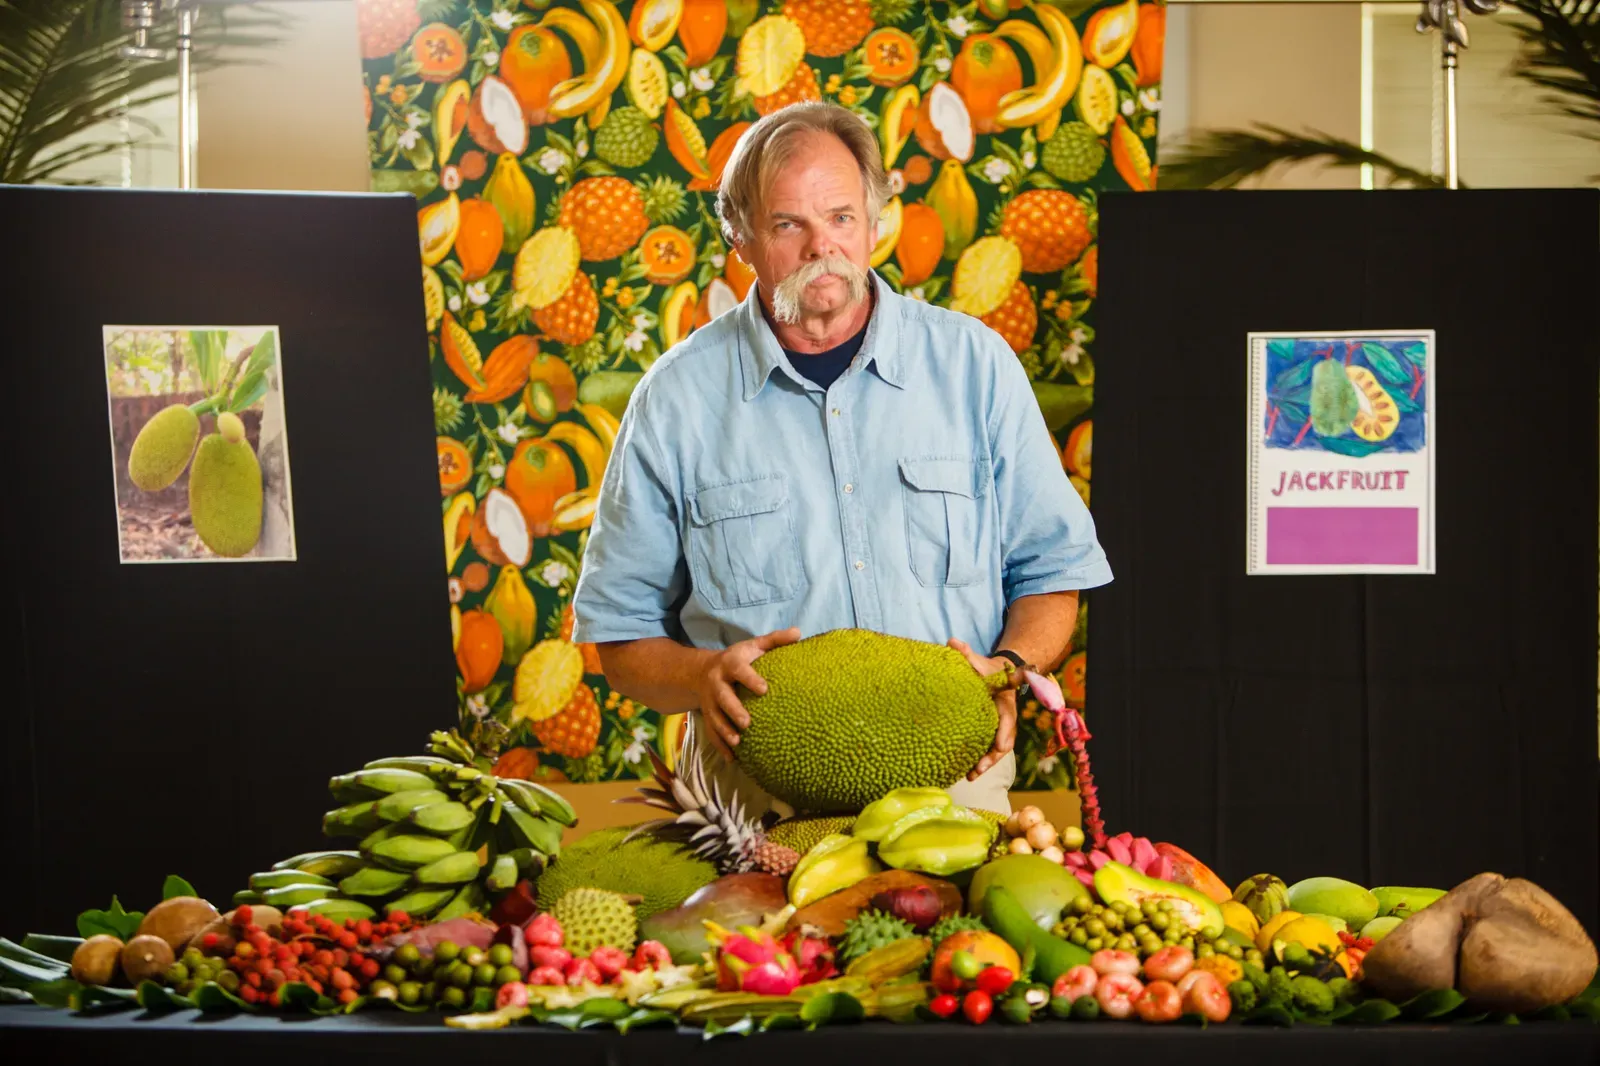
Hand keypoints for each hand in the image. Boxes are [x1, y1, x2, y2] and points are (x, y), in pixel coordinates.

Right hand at [697, 627, 801, 761]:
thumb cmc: (738, 659)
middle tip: (747, 723)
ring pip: (714, 717)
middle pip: (723, 697)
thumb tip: (799, 632)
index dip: (750, 679)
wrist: (701, 671)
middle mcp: (716, 683)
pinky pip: (711, 732)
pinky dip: (720, 746)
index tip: (764, 690)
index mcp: (729, 664)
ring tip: (738, 743)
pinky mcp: (707, 715)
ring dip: (724, 731)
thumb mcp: (754, 646)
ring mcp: (709, 701)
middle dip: (733, 710)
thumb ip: (775, 640)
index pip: (739, 670)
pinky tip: (732, 760)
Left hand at [948, 638, 1017, 780]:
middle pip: (1003, 742)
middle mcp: (1004, 719)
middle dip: (992, 757)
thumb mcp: (979, 662)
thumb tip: (952, 642)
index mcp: (1005, 702)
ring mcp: (997, 728)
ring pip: (995, 750)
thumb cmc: (987, 669)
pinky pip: (985, 749)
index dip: (1003, 733)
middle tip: (978, 770)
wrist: (997, 675)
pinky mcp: (988, 733)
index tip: (999, 746)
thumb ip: (967, 654)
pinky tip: (963, 772)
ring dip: (984, 764)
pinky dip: (978, 761)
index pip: (1007, 720)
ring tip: (969, 777)